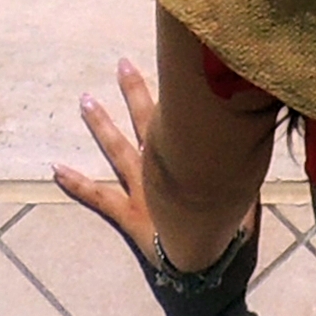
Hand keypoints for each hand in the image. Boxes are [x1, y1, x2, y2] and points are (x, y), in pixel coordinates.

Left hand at [56, 52, 260, 274]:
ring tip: (85, 100)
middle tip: (121, 64)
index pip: (182, 114)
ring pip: (117, 149)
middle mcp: (161, 165)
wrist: (205, 257)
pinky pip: (98, 196)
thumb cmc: (227, 222)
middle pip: (146, 120)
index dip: (179, 87)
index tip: (176, 57)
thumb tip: (260, 129)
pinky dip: (76, 183)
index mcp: (188, 158)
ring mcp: (141, 187)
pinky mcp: (128, 212)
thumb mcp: (244, 185)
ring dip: (101, 124)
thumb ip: (244, 159)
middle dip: (134, 91)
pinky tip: (55, 169)